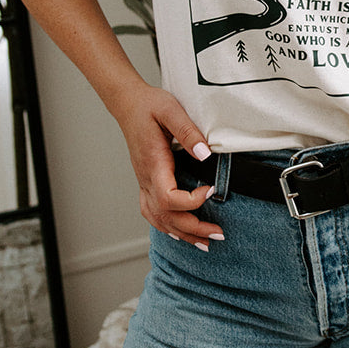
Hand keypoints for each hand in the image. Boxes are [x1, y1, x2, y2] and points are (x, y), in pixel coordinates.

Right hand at [112, 82, 222, 250]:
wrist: (129, 104)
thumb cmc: (149, 106)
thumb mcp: (171, 110)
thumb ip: (188, 131)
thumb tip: (205, 153)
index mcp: (153, 164)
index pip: (169, 197)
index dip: (191, 201)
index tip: (211, 190)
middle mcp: (146, 178)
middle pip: (166, 216)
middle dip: (194, 229)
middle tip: (219, 233)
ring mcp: (144, 183)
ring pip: (158, 219)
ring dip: (182, 234)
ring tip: (205, 243)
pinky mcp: (146, 182)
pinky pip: (152, 213)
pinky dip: (167, 227)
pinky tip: (181, 233)